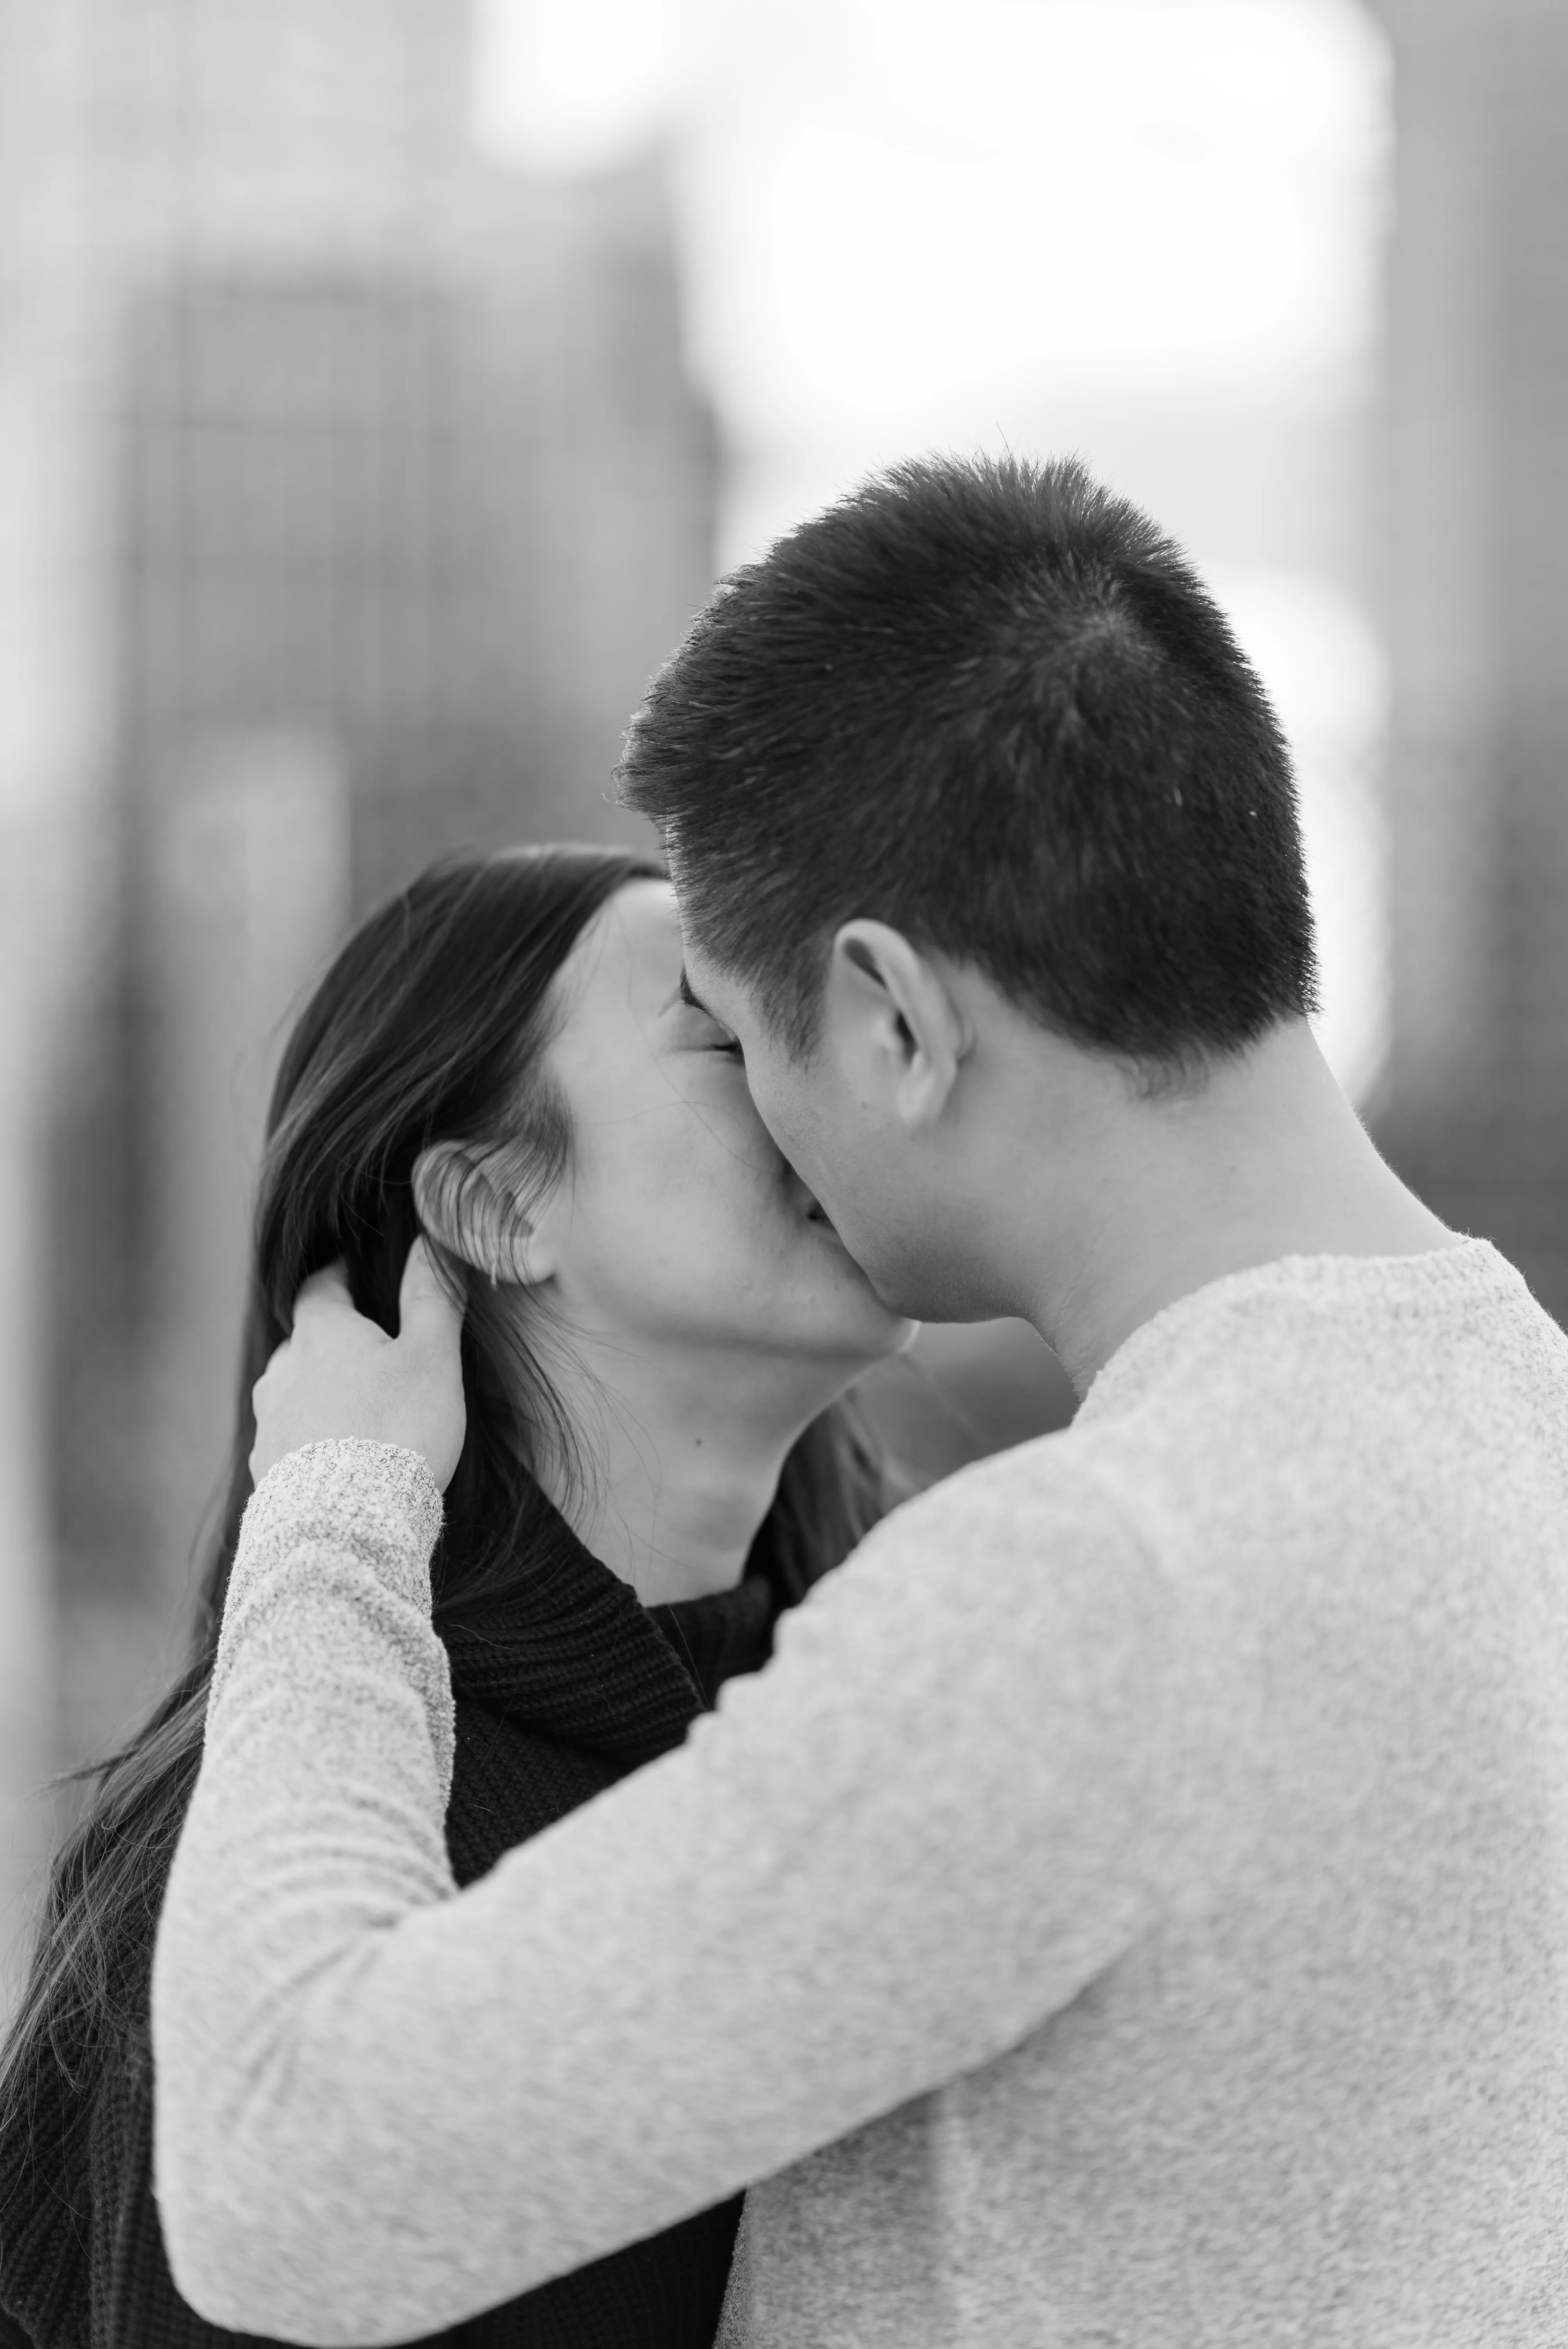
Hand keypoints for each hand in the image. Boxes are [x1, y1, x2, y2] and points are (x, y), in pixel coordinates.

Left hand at [250, 1239, 466, 1490]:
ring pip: (291, 1393)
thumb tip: (432, 1241)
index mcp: (320, 1333)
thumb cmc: (397, 1429)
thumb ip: (432, 1298)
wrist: (349, 1521)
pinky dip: (311, 1440)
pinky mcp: (266, 1471)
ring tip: (354, 1411)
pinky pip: (287, 1442)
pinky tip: (337, 1461)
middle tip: (366, 1350)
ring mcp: (269, 1423)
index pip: (319, 1287)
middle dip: (330, 1341)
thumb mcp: (431, 1357)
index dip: (337, 1276)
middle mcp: (283, 1371)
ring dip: (317, 1393)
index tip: (350, 1272)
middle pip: (303, 1342)